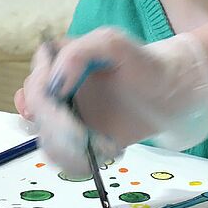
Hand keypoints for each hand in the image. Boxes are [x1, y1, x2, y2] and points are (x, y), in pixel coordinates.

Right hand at [18, 27, 207, 175]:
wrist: (172, 92)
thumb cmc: (145, 63)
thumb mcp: (114, 44)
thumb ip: (78, 53)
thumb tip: (54, 84)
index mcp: (57, 63)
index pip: (35, 89)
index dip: (47, 109)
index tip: (70, 120)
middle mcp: (56, 91)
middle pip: (38, 120)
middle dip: (63, 134)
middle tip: (90, 139)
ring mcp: (67, 118)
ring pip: (47, 143)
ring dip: (72, 152)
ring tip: (105, 146)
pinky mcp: (80, 141)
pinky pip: (64, 160)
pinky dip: (79, 163)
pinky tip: (105, 153)